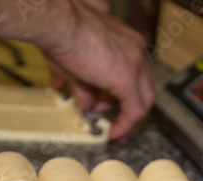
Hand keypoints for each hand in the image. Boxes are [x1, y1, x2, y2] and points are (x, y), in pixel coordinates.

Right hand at [44, 1, 154, 143]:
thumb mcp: (74, 67)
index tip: (109, 108)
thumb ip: (84, 87)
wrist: (58, 24)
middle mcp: (134, 49)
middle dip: (129, 111)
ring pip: (144, 100)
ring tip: (109, 128)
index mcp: (123, 43)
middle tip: (118, 125)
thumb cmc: (61, 34)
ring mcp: (133, 62)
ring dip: (125, 118)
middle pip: (143, 89)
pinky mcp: (127, 77)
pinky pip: (135, 109)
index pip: (133, 76)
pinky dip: (126, 124)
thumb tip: (84, 103)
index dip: (122, 96)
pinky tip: (114, 133)